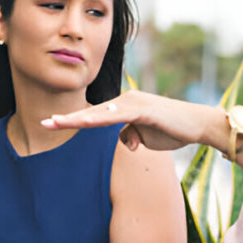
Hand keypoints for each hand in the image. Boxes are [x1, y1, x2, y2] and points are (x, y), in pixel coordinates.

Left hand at [41, 90, 227, 152]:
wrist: (198, 125)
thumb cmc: (172, 130)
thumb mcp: (145, 136)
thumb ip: (131, 136)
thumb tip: (123, 142)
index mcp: (124, 107)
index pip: (94, 115)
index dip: (72, 120)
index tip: (51, 124)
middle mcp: (126, 101)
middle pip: (92, 112)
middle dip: (68, 118)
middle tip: (44, 123)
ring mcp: (134, 102)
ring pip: (101, 113)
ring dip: (80, 119)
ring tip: (58, 123)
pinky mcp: (144, 108)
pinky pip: (119, 115)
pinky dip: (102, 119)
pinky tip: (88, 121)